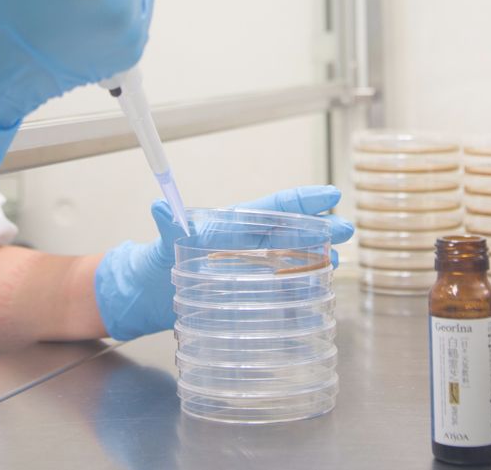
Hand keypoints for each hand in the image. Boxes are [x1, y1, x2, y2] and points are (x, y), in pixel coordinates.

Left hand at [94, 185, 354, 341]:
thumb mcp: (162, 242)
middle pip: (289, 232)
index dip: (302, 201)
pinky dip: (298, 291)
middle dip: (320, 229)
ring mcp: (246, 269)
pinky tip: (315, 297)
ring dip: (314, 258)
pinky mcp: (243, 294)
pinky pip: (277, 289)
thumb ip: (168, 224)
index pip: (273, 209)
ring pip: (288, 258)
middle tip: (348, 230)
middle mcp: (244, 245)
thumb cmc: (153, 264)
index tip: (331, 194)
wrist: (142, 295)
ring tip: (337, 262)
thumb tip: (159, 205)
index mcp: (232, 226)